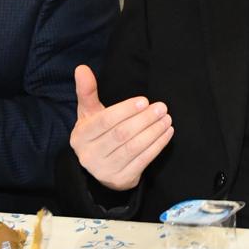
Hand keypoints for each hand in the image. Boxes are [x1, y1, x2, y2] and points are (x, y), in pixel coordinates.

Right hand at [69, 64, 173, 190]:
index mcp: (81, 136)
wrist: (100, 166)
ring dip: (154, 132)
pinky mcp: (121, 180)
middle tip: (161, 108)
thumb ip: (87, 91)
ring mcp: (105, 170)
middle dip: (144, 120)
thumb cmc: (96, 133)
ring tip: (167, 119)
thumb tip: (82, 68)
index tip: (145, 100)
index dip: (126, 110)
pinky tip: (167, 133)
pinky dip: (157, 146)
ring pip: (133, 148)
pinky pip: (143, 161)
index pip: (105, 121)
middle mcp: (90, 155)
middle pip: (121, 134)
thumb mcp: (89, 113)